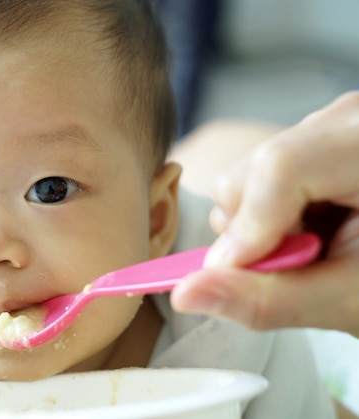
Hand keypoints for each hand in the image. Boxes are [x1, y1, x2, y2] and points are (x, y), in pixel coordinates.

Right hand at [171, 92, 358, 336]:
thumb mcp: (345, 300)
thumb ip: (266, 299)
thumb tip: (184, 293)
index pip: (280, 167)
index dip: (249, 225)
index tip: (243, 272)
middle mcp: (344, 119)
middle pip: (246, 173)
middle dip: (251, 234)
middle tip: (302, 262)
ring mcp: (324, 123)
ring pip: (240, 176)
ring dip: (260, 227)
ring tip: (315, 244)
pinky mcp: (309, 134)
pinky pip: (253, 175)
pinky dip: (268, 214)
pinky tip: (314, 226)